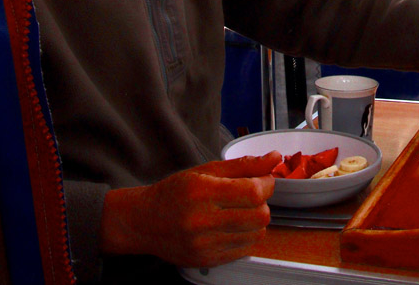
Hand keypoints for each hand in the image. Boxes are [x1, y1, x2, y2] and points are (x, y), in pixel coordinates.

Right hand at [99, 151, 280, 267]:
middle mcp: (203, 221)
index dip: (267, 183)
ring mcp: (206, 244)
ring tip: (239, 211)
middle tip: (251, 195)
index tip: (263, 179)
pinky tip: (231, 226)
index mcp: (202, 192)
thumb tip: (274, 158)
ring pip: (257, 233)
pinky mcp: (209, 260)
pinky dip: (246, 235)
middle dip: (263, 202)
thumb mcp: (205, 170)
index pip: (253, 192)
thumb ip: (243, 165)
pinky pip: (245, 249)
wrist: (144, 222)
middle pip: (260, 215)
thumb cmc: (174, 192)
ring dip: (256, 219)